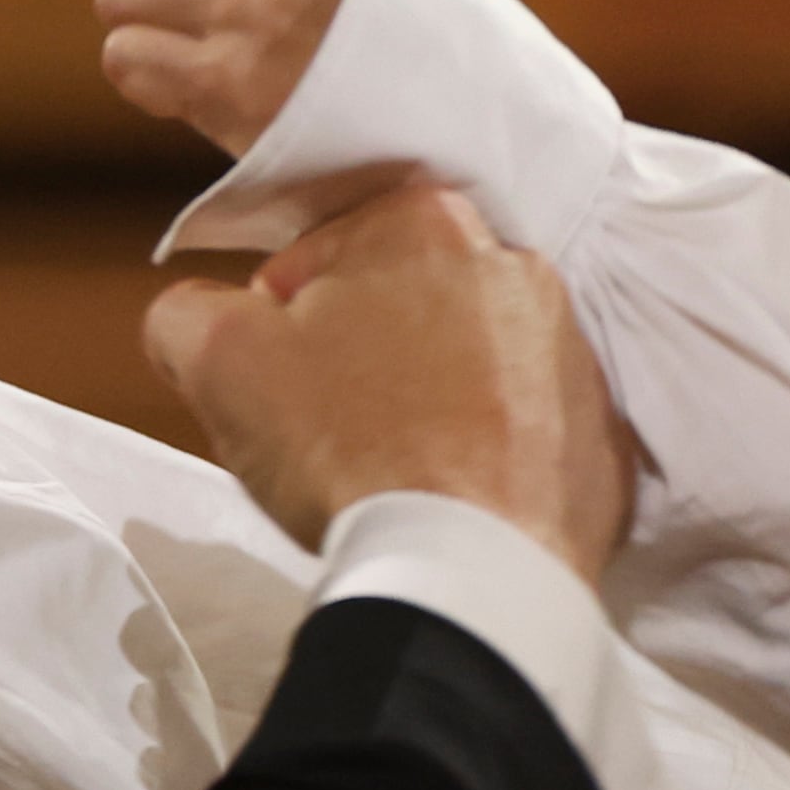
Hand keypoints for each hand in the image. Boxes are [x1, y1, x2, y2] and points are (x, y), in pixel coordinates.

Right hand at [141, 181, 632, 578]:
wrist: (468, 567)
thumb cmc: (345, 448)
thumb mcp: (217, 358)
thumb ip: (187, 311)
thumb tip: (197, 317)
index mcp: (425, 222)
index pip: (321, 252)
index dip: (279, 317)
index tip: (278, 377)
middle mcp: (516, 268)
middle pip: (402, 303)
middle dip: (360, 354)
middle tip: (326, 428)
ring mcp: (571, 354)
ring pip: (469, 364)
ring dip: (427, 403)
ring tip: (391, 471)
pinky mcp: (602, 438)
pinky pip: (526, 433)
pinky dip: (488, 460)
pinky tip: (449, 501)